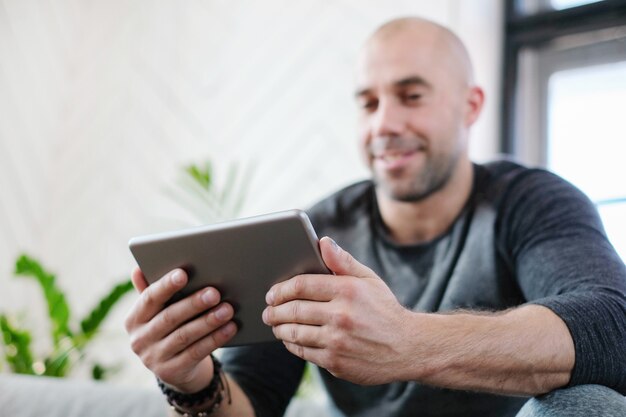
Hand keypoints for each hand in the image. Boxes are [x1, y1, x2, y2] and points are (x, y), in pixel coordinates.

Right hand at [124, 268, 236, 392]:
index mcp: (134, 318)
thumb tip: (138, 268)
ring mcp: (154, 358)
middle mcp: (139, 339)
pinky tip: (230, 327)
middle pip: (170, 317)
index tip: (183, 273)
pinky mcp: (171, 372)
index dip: (165, 286)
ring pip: (185, 336)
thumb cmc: (170, 328)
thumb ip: (152, 291)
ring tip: (228, 309)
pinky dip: (215, 339)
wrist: (176, 368)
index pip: (149, 298)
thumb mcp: (158, 312)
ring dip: (208, 321)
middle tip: (215, 292)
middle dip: (194, 304)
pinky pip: (196, 352)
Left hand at [262, 237, 413, 384]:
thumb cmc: (385, 310)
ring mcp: (337, 341)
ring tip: (275, 325)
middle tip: (267, 311)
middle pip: (293, 310)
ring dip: (279, 329)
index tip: (272, 293)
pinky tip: (290, 340)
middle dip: (274, 310)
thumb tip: (322, 242)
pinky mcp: (336, 362)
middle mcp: (341, 315)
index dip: (280, 289)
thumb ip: (343, 261)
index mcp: (347, 290)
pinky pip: (303, 352)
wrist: (409, 347)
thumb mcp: (369, 280)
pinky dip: (292, 345)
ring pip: (294, 333)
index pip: (301, 285)